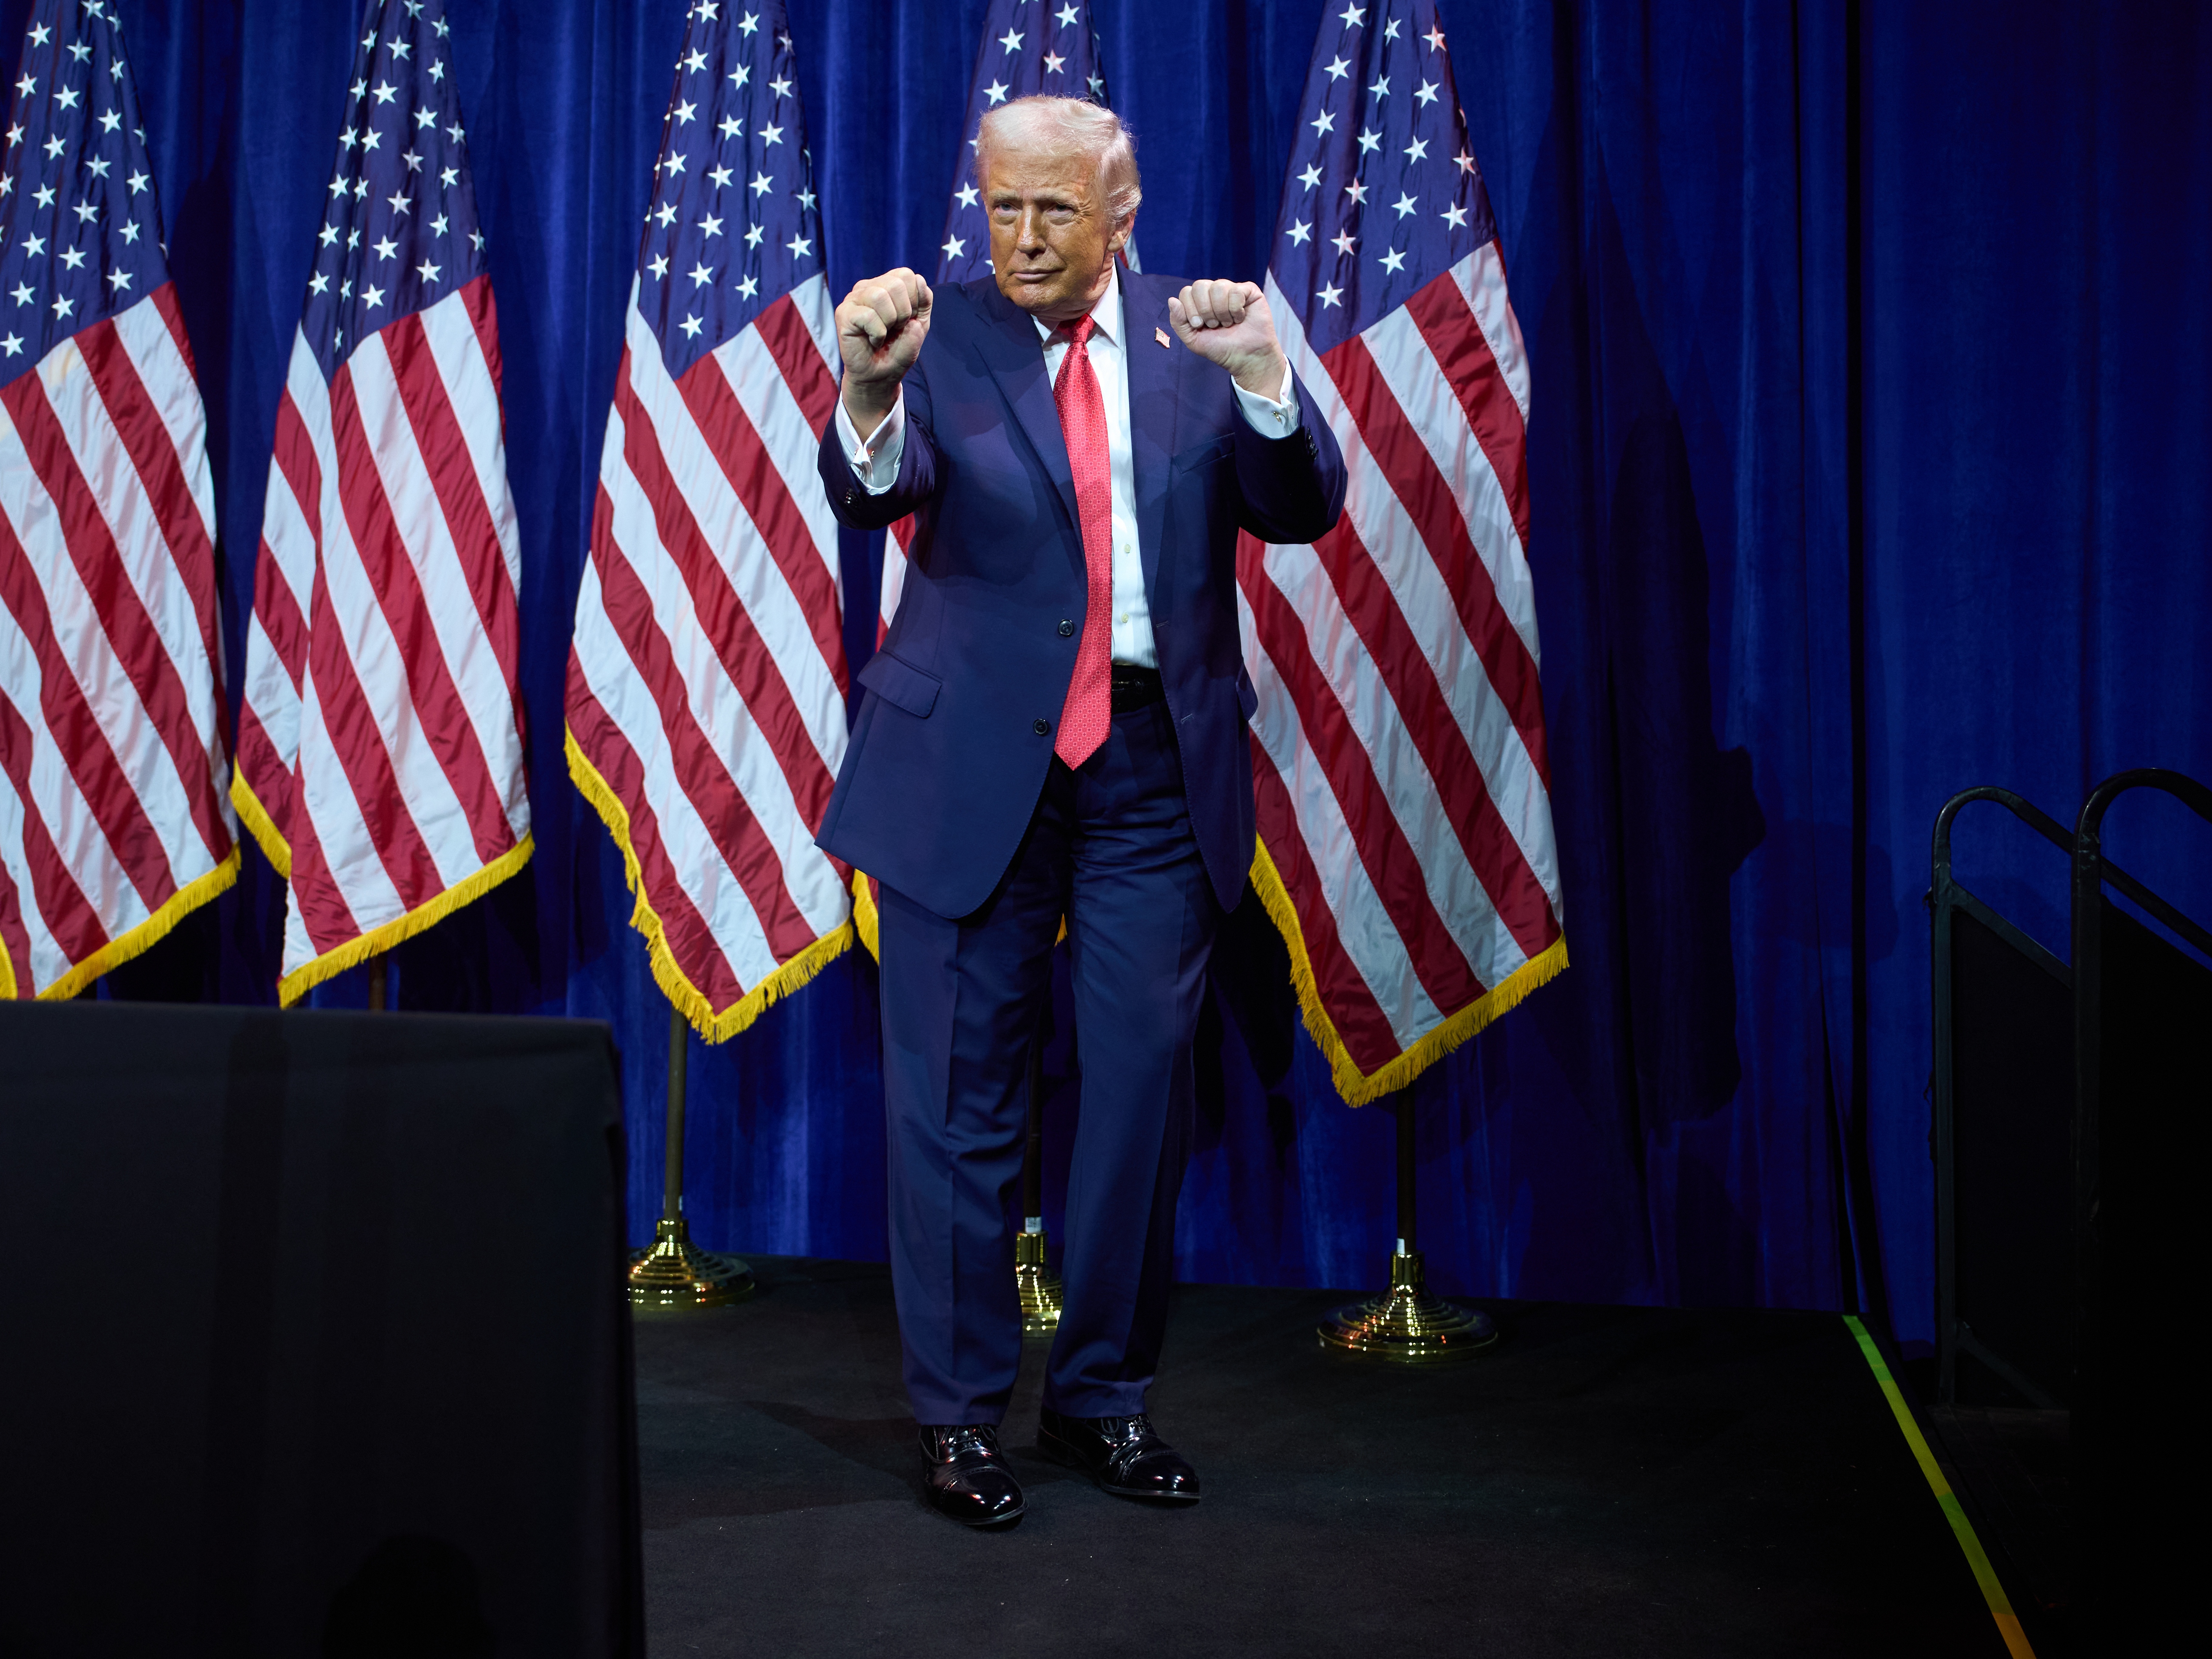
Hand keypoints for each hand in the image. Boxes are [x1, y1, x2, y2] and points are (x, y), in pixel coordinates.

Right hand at [837, 267, 931, 426]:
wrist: (880, 376)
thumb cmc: (897, 350)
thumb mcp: (920, 325)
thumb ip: (924, 302)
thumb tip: (920, 281)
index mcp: (886, 285)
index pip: (906, 275)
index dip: (915, 300)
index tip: (908, 320)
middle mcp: (868, 287)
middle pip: (895, 283)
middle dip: (904, 312)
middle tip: (895, 329)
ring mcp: (853, 299)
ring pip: (879, 295)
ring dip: (889, 321)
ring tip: (884, 333)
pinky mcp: (843, 314)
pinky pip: (868, 315)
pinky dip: (877, 333)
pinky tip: (873, 340)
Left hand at [1168, 279, 1287, 399]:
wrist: (1245, 358)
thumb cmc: (1220, 349)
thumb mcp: (1193, 340)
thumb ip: (1178, 322)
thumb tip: (1172, 299)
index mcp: (1199, 301)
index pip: (1186, 292)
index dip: (1190, 309)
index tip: (1199, 325)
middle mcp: (1214, 292)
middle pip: (1200, 285)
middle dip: (1205, 310)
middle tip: (1214, 325)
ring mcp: (1231, 289)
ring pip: (1218, 286)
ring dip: (1221, 311)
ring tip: (1228, 323)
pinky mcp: (1249, 291)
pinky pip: (1236, 290)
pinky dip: (1236, 309)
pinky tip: (1240, 318)